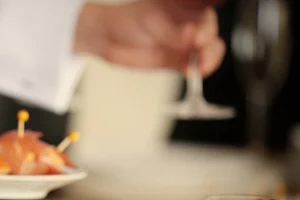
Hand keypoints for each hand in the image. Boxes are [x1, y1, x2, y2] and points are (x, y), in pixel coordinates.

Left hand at [75, 0, 224, 75]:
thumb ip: (173, 29)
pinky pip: (197, 66)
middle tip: (199, 40)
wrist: (109, 38)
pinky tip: (193, 71)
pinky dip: (199, 70)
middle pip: (210, 28)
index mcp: (186, 4)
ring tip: (199, 62)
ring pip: (209, 48)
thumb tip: (192, 33)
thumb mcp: (152, 18)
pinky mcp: (180, 60)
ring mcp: (186, 42)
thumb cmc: (128, 20)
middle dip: (207, 35)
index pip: (207, 6)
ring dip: (209, 56)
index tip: (211, 16)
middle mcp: (189, 21)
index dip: (211, 12)